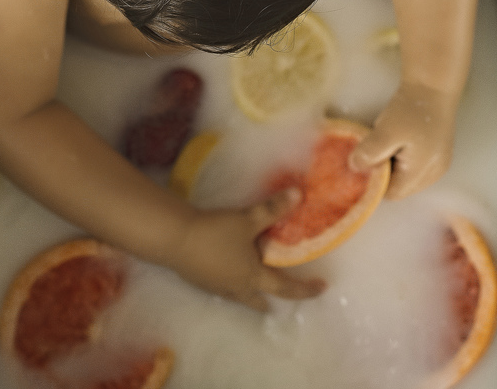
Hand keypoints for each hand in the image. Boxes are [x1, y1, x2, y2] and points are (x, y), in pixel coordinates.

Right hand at [165, 188, 325, 311]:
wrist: (174, 239)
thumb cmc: (215, 233)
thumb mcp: (247, 219)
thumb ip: (273, 209)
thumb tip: (299, 194)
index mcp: (253, 277)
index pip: (285, 288)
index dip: (305, 289)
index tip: (321, 288)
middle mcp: (236, 287)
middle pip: (257, 302)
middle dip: (269, 301)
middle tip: (277, 299)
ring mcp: (215, 286)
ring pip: (237, 296)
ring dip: (248, 293)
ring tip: (251, 282)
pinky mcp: (198, 280)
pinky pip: (221, 286)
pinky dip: (229, 283)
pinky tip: (224, 270)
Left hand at [349, 82, 457, 199]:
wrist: (433, 87)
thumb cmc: (411, 109)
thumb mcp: (385, 131)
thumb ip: (369, 153)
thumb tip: (354, 167)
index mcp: (422, 173)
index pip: (392, 193)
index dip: (374, 183)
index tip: (361, 166)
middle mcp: (434, 174)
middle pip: (400, 187)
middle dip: (383, 174)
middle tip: (371, 152)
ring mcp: (438, 165)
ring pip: (407, 177)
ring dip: (392, 166)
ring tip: (384, 145)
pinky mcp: (438, 155)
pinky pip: (415, 167)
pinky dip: (402, 160)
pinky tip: (396, 143)